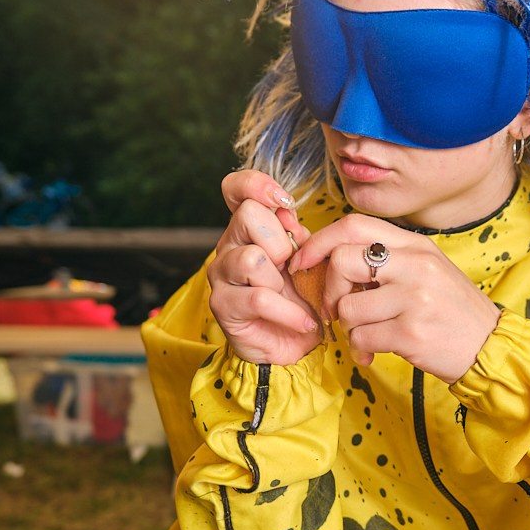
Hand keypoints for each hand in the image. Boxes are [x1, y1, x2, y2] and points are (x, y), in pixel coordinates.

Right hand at [208, 170, 319, 364]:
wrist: (294, 345)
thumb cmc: (300, 298)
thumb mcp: (308, 261)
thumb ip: (299, 235)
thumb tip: (288, 215)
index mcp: (249, 229)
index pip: (235, 188)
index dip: (256, 185)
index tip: (283, 202)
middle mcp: (229, 245)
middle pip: (248, 215)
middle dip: (280, 240)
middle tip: (292, 268)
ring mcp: (222, 274)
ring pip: (251, 257)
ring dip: (281, 281)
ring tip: (293, 297)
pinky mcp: (223, 304)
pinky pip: (260, 298)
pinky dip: (290, 312)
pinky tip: (305, 322)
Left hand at [290, 215, 500, 382]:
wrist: (489, 347)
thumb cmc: (452, 311)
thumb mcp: (427, 271)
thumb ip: (388, 260)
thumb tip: (332, 259)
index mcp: (417, 246)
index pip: (353, 225)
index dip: (319, 242)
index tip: (304, 262)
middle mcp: (416, 265)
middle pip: (342, 261)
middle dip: (330, 290)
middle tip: (340, 310)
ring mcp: (414, 298)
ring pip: (349, 308)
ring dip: (350, 328)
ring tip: (369, 336)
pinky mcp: (411, 332)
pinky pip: (362, 337)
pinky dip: (362, 349)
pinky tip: (376, 352)